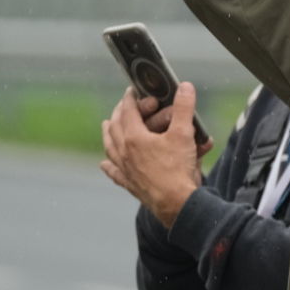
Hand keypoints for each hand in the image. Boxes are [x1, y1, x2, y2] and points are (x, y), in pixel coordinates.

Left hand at [100, 84, 210, 227]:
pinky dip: (108, 166)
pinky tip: (104, 164)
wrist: (176, 202)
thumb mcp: (184, 134)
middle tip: (123, 105)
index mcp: (135, 138)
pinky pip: (114, 173)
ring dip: (107, 134)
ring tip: (107, 126)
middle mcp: (124, 152)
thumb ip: (184, 108)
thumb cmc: (178, 168)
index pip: (127, 112)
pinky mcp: (129, 184)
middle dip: (118, 113)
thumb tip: (185, 87)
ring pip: (109, 148)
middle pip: (114, 127)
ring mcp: (125, 169)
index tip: (131, 91)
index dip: (129, 98)